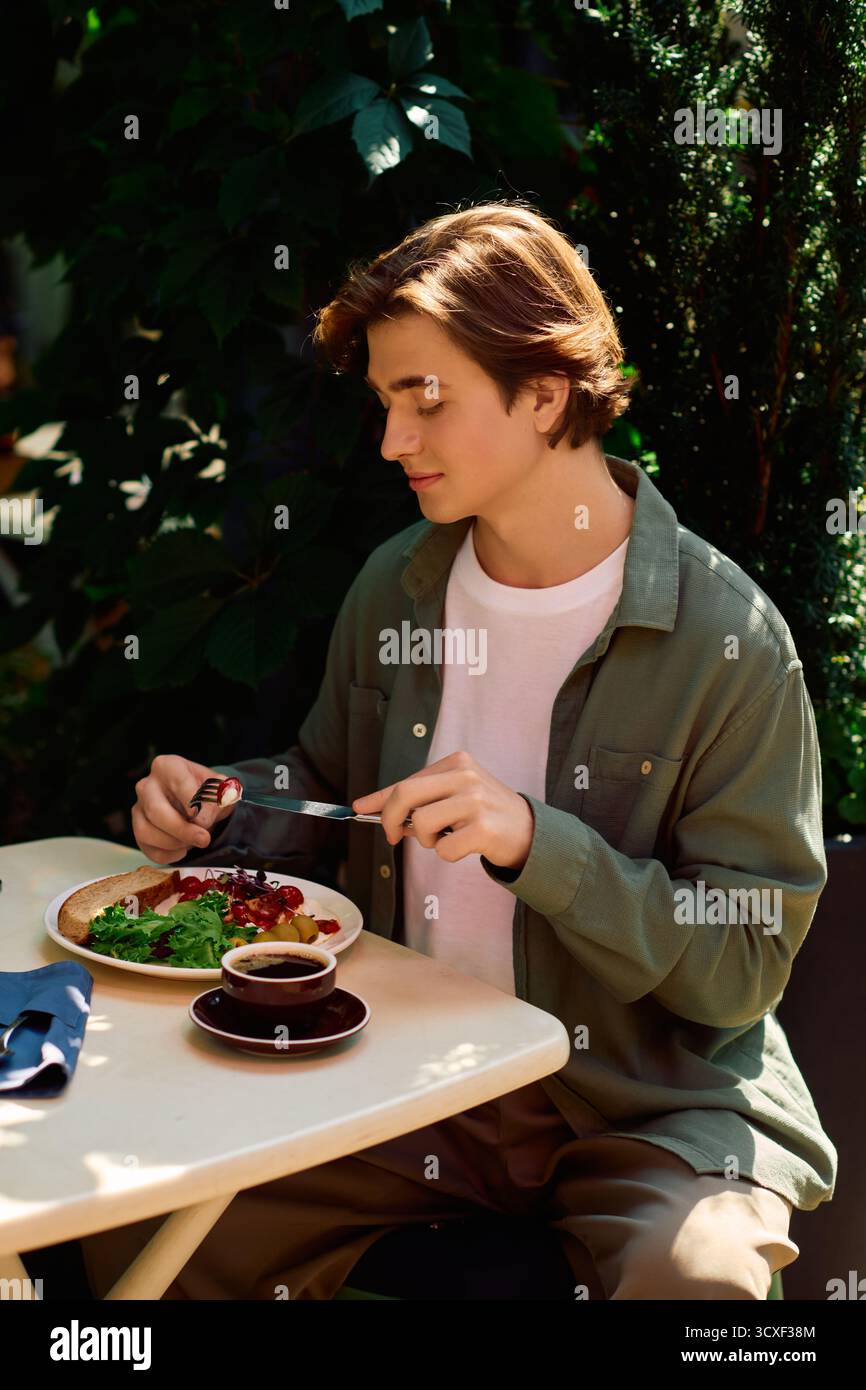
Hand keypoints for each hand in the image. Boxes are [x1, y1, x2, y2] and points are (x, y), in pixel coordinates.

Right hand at [132, 754, 237, 863]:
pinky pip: (146, 848)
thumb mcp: (222, 789)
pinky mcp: (137, 829)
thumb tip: (205, 815)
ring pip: (146, 831)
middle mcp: (147, 785)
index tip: (205, 820)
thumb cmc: (208, 793)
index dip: (194, 805)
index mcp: (168, 766)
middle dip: (182, 830)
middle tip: (204, 839)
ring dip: (174, 843)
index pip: (179, 785)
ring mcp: (138, 807)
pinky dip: (167, 855)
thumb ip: (220, 797)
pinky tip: (183, 850)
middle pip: (156, 811)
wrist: (200, 804)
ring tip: (193, 842)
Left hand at [352, 750, 533, 870]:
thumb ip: (421, 799)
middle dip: (388, 819)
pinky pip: (443, 849)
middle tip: (393, 836)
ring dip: (426, 841)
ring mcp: (475, 802)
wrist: (530, 831)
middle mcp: (465, 777)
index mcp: (457, 763)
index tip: (359, 808)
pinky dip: (448, 855)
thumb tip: (375, 809)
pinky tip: (465, 847)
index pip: (407, 780)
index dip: (379, 798)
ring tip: (447, 838)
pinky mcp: (483, 829)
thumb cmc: (485, 813)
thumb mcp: (455, 795)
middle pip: (405, 795)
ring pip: (420, 825)